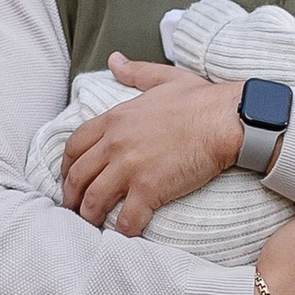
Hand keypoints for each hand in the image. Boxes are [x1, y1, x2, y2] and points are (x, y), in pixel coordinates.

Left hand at [59, 58, 241, 233]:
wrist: (227, 120)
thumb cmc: (201, 100)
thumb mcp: (164, 78)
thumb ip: (135, 72)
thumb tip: (114, 60)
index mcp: (115, 118)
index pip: (75, 144)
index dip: (66, 165)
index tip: (69, 177)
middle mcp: (115, 143)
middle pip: (78, 175)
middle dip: (70, 195)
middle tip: (72, 207)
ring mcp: (130, 167)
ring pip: (94, 199)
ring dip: (88, 216)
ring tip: (91, 225)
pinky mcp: (149, 189)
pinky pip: (127, 218)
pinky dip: (122, 230)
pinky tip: (124, 234)